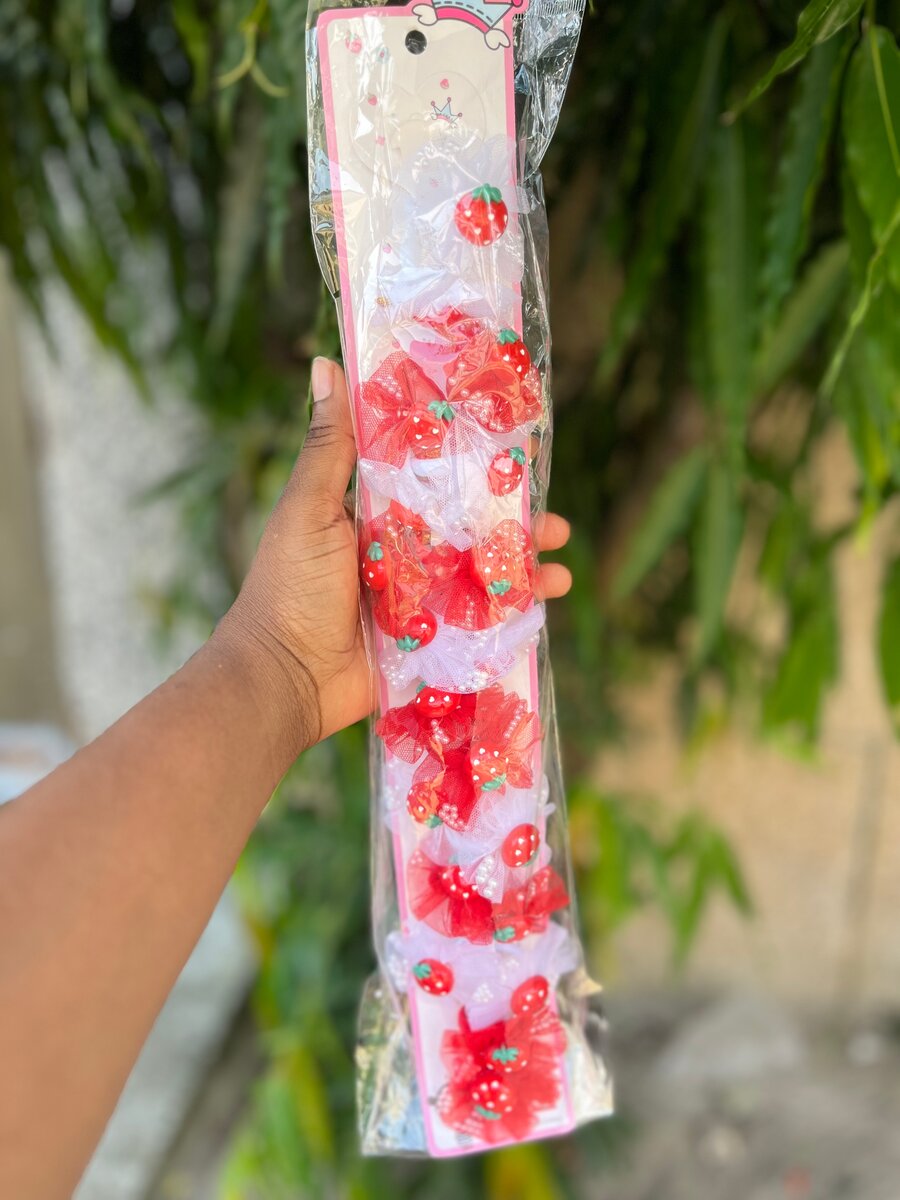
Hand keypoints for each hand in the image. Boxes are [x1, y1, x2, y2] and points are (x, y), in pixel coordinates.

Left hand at [218, 359, 572, 751]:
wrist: (283, 678)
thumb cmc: (288, 586)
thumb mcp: (309, 507)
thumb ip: (329, 444)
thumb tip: (327, 363)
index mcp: (371, 512)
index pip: (429, 475)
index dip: (469, 457)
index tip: (512, 437)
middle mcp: (399, 551)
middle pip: (465, 525)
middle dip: (510, 517)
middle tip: (547, 506)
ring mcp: (417, 598)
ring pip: (480, 572)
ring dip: (522, 563)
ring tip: (560, 558)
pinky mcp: (428, 640)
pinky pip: (478, 620)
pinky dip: (514, 609)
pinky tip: (548, 597)